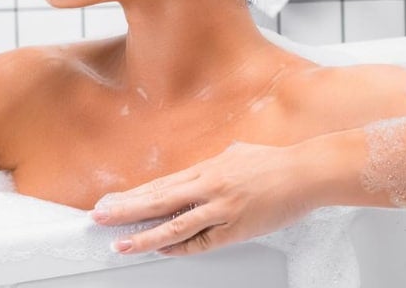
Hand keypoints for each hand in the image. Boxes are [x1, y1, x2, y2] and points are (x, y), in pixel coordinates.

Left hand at [91, 142, 316, 255]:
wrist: (306, 173)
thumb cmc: (275, 163)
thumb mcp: (237, 153)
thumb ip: (217, 164)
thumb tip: (204, 170)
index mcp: (207, 168)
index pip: (161, 184)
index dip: (133, 194)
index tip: (111, 200)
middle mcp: (209, 187)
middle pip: (158, 200)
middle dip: (125, 210)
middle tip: (99, 217)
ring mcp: (221, 208)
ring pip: (174, 226)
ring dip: (144, 236)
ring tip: (121, 244)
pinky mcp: (235, 228)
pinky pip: (201, 242)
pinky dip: (180, 248)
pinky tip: (161, 251)